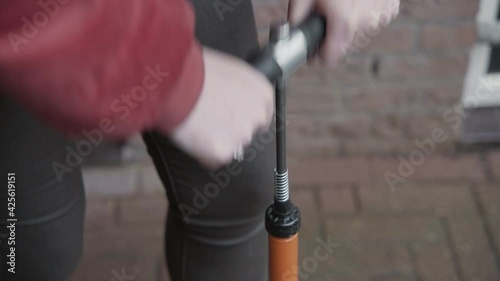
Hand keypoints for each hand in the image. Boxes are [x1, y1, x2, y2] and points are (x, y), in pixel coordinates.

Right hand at [168, 47, 273, 168]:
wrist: (177, 83)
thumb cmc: (196, 72)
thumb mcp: (228, 69)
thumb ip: (238, 87)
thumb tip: (231, 94)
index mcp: (262, 93)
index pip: (263, 114)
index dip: (243, 116)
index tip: (233, 117)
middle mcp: (256, 115)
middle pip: (247, 132)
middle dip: (230, 130)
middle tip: (210, 119)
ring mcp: (241, 136)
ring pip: (231, 146)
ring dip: (217, 140)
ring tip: (199, 123)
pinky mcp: (224, 152)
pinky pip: (214, 159)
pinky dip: (203, 153)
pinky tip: (194, 135)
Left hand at [289, 0, 399, 65]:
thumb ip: (297, 19)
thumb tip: (293, 37)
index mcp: (343, 22)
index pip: (330, 59)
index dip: (319, 54)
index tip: (315, 48)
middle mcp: (365, 23)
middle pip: (346, 49)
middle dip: (335, 39)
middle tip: (327, 19)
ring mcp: (381, 17)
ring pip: (360, 38)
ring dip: (351, 30)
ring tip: (343, 8)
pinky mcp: (391, 9)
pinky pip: (374, 24)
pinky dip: (365, 19)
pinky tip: (357, 4)